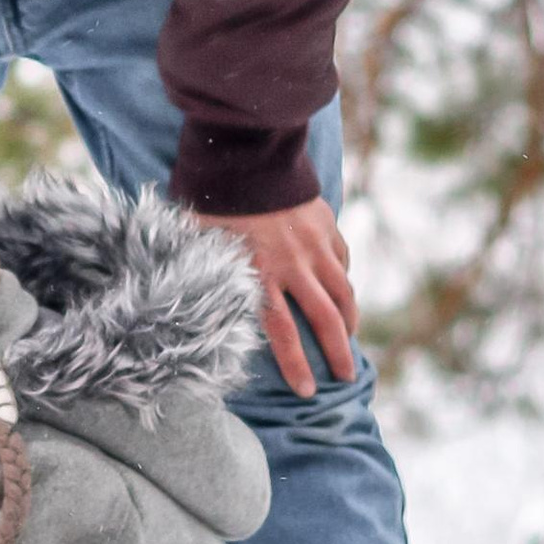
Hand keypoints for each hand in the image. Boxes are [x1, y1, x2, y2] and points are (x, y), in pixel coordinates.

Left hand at [197, 193, 357, 395]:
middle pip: (323, 319)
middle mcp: (291, 264)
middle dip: (336, 352)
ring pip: (342, 292)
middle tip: (346, 375)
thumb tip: (193, 309)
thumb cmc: (211, 200)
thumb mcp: (200, 245)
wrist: (242, 152)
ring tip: (350, 340)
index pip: (282, 332)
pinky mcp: (324, 224)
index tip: (307, 392)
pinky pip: (341, 260)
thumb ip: (207, 278)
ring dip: (349, 320)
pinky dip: (343, 280)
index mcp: (257, 273)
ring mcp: (312, 244)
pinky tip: (342, 294)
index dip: (296, 365)